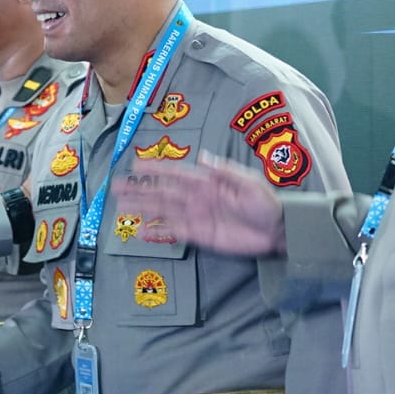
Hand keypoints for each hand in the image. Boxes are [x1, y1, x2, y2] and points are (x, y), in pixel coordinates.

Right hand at [114, 153, 286, 255]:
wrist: (278, 231)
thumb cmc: (267, 203)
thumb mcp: (250, 184)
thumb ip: (226, 172)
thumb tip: (203, 158)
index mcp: (207, 182)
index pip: (176, 174)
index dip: (156, 169)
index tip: (135, 166)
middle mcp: (196, 197)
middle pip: (162, 193)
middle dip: (139, 190)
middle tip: (116, 188)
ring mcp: (196, 216)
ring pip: (162, 211)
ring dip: (142, 209)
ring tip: (121, 207)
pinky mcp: (199, 235)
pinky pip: (173, 232)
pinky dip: (157, 232)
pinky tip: (140, 231)